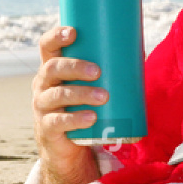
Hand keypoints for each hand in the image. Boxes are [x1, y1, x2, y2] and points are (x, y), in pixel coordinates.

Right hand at [32, 25, 102, 183]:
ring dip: (81, 93)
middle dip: (75, 67)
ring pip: (57, 95)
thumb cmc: (83, 109)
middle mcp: (43, 85)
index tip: (73, 32)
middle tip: (98, 71)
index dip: (56, 36)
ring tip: (103, 96)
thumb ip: (108, 70)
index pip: (47, 47)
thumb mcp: (90, 87)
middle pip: (52, 68)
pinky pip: (59, 121)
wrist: (68, 151)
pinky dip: (76, 119)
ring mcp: (43, 107)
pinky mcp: (48, 129)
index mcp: (52, 70)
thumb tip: (140, 47)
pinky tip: (91, 118)